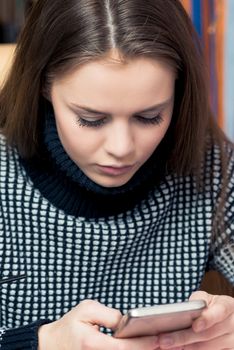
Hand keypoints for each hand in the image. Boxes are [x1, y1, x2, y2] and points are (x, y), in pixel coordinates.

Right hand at [38, 299, 158, 349]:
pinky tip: (144, 347)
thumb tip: (129, 322)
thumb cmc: (68, 326)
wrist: (50, 346)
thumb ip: (110, 315)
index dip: (145, 343)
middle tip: (170, 344)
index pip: (127, 347)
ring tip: (160, 346)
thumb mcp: (86, 310)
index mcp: (94, 344)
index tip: (161, 338)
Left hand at [158, 291, 233, 349]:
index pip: (219, 312)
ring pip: (207, 348)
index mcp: (228, 307)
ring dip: (185, 348)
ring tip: (167, 346)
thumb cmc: (213, 305)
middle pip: (207, 335)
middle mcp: (232, 325)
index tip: (195, 326)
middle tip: (164, 340)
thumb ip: (196, 302)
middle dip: (184, 338)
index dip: (207, 319)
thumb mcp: (207, 298)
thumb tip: (179, 311)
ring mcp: (231, 341)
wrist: (229, 316)